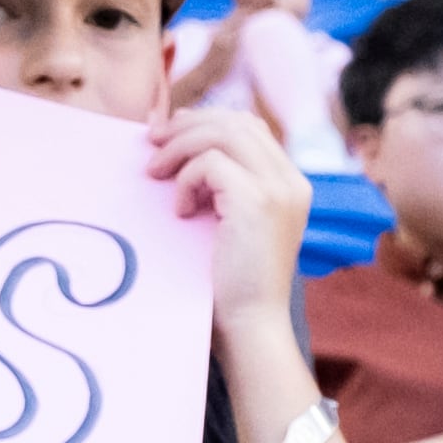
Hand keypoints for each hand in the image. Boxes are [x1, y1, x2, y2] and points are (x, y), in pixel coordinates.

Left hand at [148, 106, 309, 339]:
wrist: (250, 322)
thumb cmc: (230, 281)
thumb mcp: (230, 223)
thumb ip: (222, 188)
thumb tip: (182, 148)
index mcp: (289, 182)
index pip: (250, 127)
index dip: (207, 120)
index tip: (168, 133)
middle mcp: (291, 180)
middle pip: (236, 122)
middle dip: (188, 125)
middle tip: (151, 142)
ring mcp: (279, 189)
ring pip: (224, 135)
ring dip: (180, 148)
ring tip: (155, 174)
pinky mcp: (258, 202)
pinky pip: (210, 164)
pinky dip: (186, 181)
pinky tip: (180, 211)